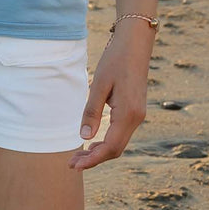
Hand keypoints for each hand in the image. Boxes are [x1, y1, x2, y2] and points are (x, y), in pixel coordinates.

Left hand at [68, 23, 153, 170]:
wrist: (135, 43)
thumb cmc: (115, 60)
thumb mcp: (98, 84)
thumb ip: (91, 111)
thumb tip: (84, 136)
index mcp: (128, 114)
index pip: (110, 147)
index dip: (92, 159)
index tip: (74, 165)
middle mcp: (136, 118)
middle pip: (115, 149)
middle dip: (94, 159)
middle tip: (71, 163)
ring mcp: (137, 115)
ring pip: (119, 143)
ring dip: (99, 152)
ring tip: (78, 155)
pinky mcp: (134, 110)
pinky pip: (120, 133)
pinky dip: (106, 141)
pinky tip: (92, 142)